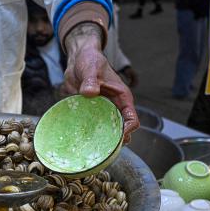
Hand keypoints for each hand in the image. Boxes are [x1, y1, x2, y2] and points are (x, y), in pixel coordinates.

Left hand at [62, 23, 138, 142]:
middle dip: (114, 142)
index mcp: (122, 98)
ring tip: (91, 150)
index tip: (119, 137)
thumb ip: (91, 80)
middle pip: (120, 131)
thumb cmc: (90, 61)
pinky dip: (87, 134)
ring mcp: (102, 111)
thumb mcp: (91, 68)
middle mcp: (114, 107)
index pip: (132, 119)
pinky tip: (78, 141)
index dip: (128, 130)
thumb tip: (90, 92)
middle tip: (103, 150)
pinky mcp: (90, 113)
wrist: (78, 59)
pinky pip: (91, 127)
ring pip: (105, 131)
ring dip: (100, 140)